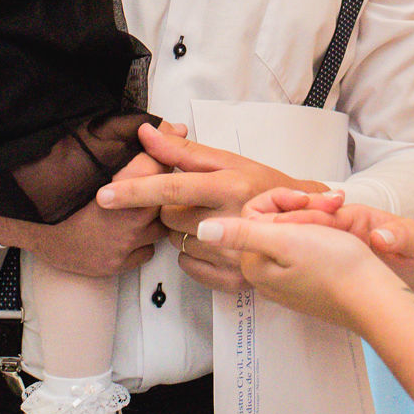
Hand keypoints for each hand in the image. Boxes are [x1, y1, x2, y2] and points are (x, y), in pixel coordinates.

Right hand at [0, 142, 172, 276]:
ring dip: (151, 217)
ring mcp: (125, 242)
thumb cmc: (55, 182)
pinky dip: (139, 241)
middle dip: (158, 189)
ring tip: (131, 208)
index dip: (167, 155)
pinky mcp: (116, 263)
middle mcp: (132, 214)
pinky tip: (122, 230)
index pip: (167, 163)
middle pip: (167, 198)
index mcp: (127, 180)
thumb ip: (136, 137)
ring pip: (160, 228)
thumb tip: (174, 129)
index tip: (165, 152)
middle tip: (143, 183)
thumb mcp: (92, 148)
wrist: (26, 219)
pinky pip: (145, 251)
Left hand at [96, 123, 321, 292]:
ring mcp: (234, 254)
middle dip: (171, 209)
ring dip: (183, 232)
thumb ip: (183, 151)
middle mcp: (231, 220)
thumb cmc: (265, 186)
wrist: (309, 222)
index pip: (171, 188)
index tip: (104, 196)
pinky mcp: (235, 280)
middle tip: (195, 200)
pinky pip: (188, 266)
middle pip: (169, 218)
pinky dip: (192, 254)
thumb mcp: (229, 161)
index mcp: (229, 186)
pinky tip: (212, 240)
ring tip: (211, 220)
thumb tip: (146, 133)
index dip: (134, 191)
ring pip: (177, 243)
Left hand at [244, 189, 413, 307]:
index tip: (307, 200)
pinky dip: (322, 235)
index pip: (255, 212)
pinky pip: (306, 248)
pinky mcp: (308, 282)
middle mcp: (266, 275)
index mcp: (255, 263)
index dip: (283, 200)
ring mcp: (287, 280)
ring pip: (292, 232)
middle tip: (330, 208)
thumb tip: (202, 230)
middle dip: (301, 210)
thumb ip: (242, 233)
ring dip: (314, 219)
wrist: (375, 297)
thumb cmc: (336, 267)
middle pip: (273, 222)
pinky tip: (338, 237)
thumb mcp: (286, 240)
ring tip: (337, 220)